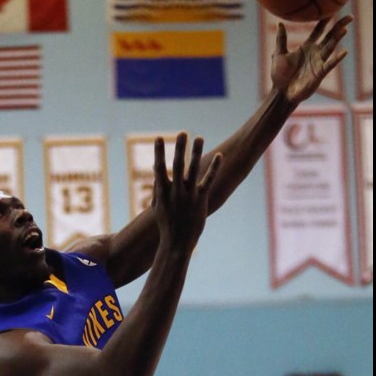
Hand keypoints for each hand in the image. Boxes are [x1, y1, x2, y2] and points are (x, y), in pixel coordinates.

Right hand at [151, 133, 221, 252]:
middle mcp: (175, 191)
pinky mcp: (200, 200)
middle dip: (179, 148)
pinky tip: (219, 156)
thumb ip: (157, 189)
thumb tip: (156, 174)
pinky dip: (214, 168)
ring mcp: (188, 195)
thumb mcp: (158, 208)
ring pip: (193, 169)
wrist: (176, 243)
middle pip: (177, 165)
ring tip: (199, 137)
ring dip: (196, 152)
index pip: (159, 167)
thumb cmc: (166, 226)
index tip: (158, 138)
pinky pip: (208, 180)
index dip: (158, 152)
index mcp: (162, 192)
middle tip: (182, 133)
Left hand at [271, 15, 351, 103]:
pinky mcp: (320, 73)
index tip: (332, 10)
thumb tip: (280, 23)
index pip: (318, 31)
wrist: (281, 92)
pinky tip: (344, 52)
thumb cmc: (279, 75)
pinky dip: (336, 59)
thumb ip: (281, 39)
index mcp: (306, 47)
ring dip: (337, 38)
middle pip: (330, 37)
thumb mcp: (278, 54)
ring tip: (344, 28)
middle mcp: (315, 53)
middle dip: (339, 26)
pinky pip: (330, 64)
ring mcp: (318, 63)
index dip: (325, 21)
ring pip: (330, 48)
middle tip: (349, 16)